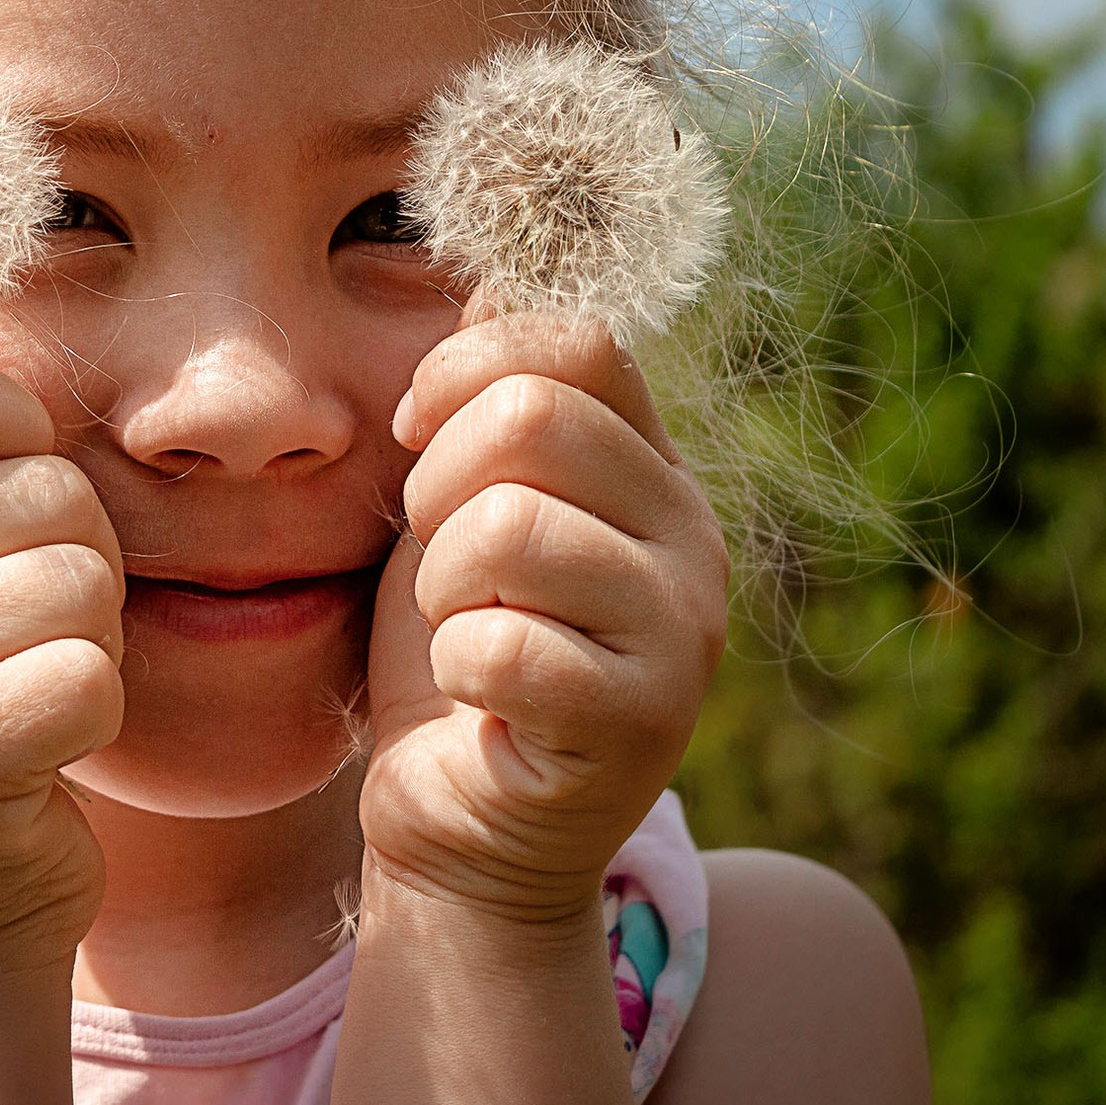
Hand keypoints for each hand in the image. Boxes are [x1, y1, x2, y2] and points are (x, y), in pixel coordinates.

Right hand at [0, 345, 126, 976]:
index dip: (17, 425)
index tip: (19, 505)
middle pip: (42, 488)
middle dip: (78, 565)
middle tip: (28, 645)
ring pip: (76, 580)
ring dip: (91, 646)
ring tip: (29, 699)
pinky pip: (87, 677)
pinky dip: (95, 719)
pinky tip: (41, 758)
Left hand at [362, 307, 727, 922]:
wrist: (459, 824)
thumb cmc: (455, 657)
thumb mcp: (459, 510)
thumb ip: (488, 407)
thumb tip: (490, 280)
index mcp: (652, 472)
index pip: (579, 342)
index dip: (464, 368)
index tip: (414, 434)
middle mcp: (691, 539)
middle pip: (532, 418)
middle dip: (437, 483)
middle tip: (437, 561)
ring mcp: (681, 634)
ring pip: (507, 528)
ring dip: (440, 587)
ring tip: (463, 632)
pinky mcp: (640, 724)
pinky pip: (501, 645)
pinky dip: (455, 670)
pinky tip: (479, 700)